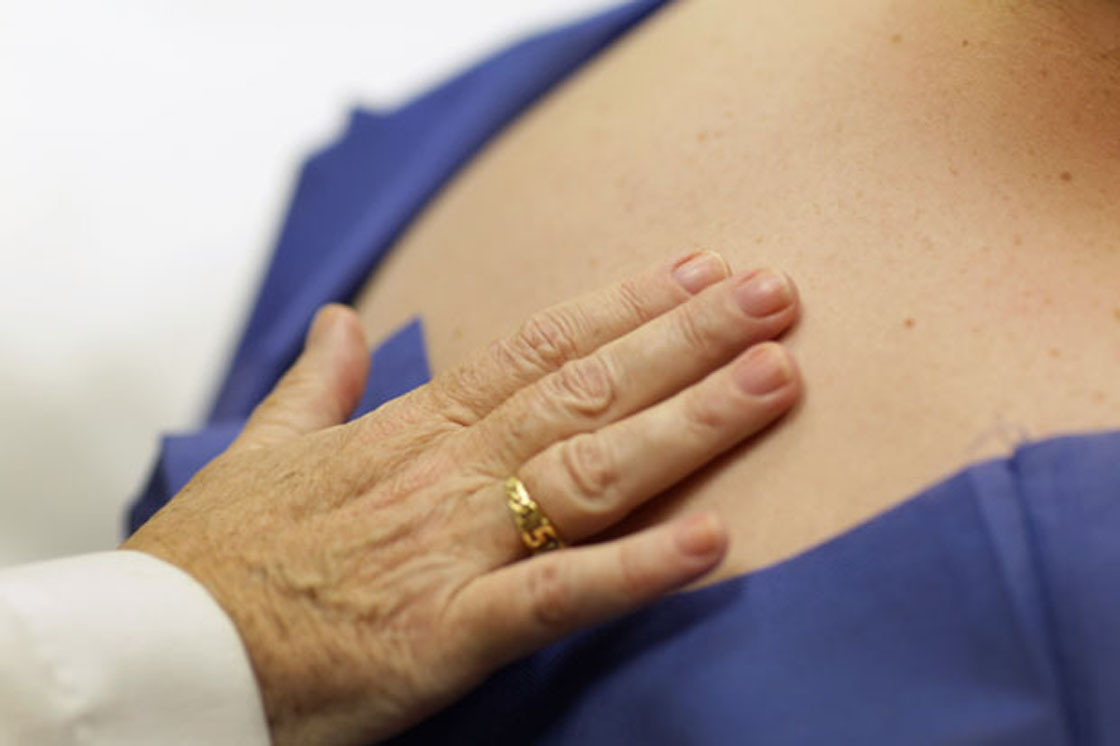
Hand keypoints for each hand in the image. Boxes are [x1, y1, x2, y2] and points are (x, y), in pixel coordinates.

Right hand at [123, 250, 800, 744]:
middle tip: (776, 295)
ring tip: (773, 379)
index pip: (538, 347)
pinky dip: (634, 569)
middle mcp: (446, 476)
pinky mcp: (445, 634)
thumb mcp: (263, 449)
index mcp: (411, 431)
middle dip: (687, 339)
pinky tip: (712, 539)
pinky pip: (555, 596)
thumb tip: (340, 321)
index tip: (697, 267)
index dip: (625, 305)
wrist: (163, 653)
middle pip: (585, 390)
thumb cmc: (217, 554)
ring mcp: (451, 549)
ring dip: (687, 423)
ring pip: (589, 473)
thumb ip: (318, 383)